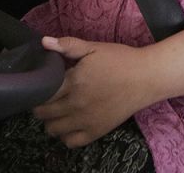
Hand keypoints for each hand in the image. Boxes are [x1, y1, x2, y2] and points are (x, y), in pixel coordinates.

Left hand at [32, 36, 156, 147]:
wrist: (146, 78)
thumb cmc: (120, 60)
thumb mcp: (94, 48)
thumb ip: (68, 45)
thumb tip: (44, 42)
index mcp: (73, 82)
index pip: (42, 93)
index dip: (38, 90)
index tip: (40, 86)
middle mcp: (76, 105)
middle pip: (44, 113)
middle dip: (41, 106)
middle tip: (47, 98)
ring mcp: (85, 121)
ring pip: (53, 130)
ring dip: (51, 121)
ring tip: (57, 111)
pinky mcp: (96, 132)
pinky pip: (70, 142)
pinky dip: (65, 136)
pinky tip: (69, 124)